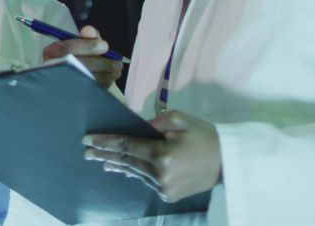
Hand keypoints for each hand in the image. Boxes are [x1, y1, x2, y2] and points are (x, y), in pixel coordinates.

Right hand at [42, 25, 122, 86]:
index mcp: (52, 52)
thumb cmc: (78, 56)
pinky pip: (91, 88)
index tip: (105, 45)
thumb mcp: (81, 43)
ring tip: (116, 68)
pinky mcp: (73, 95)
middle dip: (102, 63)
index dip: (88, 46)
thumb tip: (89, 31)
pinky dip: (104, 82)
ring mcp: (62, 83)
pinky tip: (110, 77)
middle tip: (116, 62)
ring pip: (87, 78)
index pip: (67, 48)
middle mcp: (53, 68)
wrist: (74, 75)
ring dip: (106, 74)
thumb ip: (88, 36)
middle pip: (78, 65)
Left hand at [82, 110, 221, 202]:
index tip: (88, 139)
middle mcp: (160, 175)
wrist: (228, 161)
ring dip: (118, 164)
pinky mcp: (169, 195)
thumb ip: (152, 123)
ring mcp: (165, 188)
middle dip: (105, 155)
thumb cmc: (204, 135)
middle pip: (126, 162)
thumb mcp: (179, 120)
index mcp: (162, 154)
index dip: (105, 142)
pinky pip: (146, 181)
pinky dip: (134, 173)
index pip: (126, 146)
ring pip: (135, 172)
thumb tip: (131, 126)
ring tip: (102, 159)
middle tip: (86, 152)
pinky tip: (122, 168)